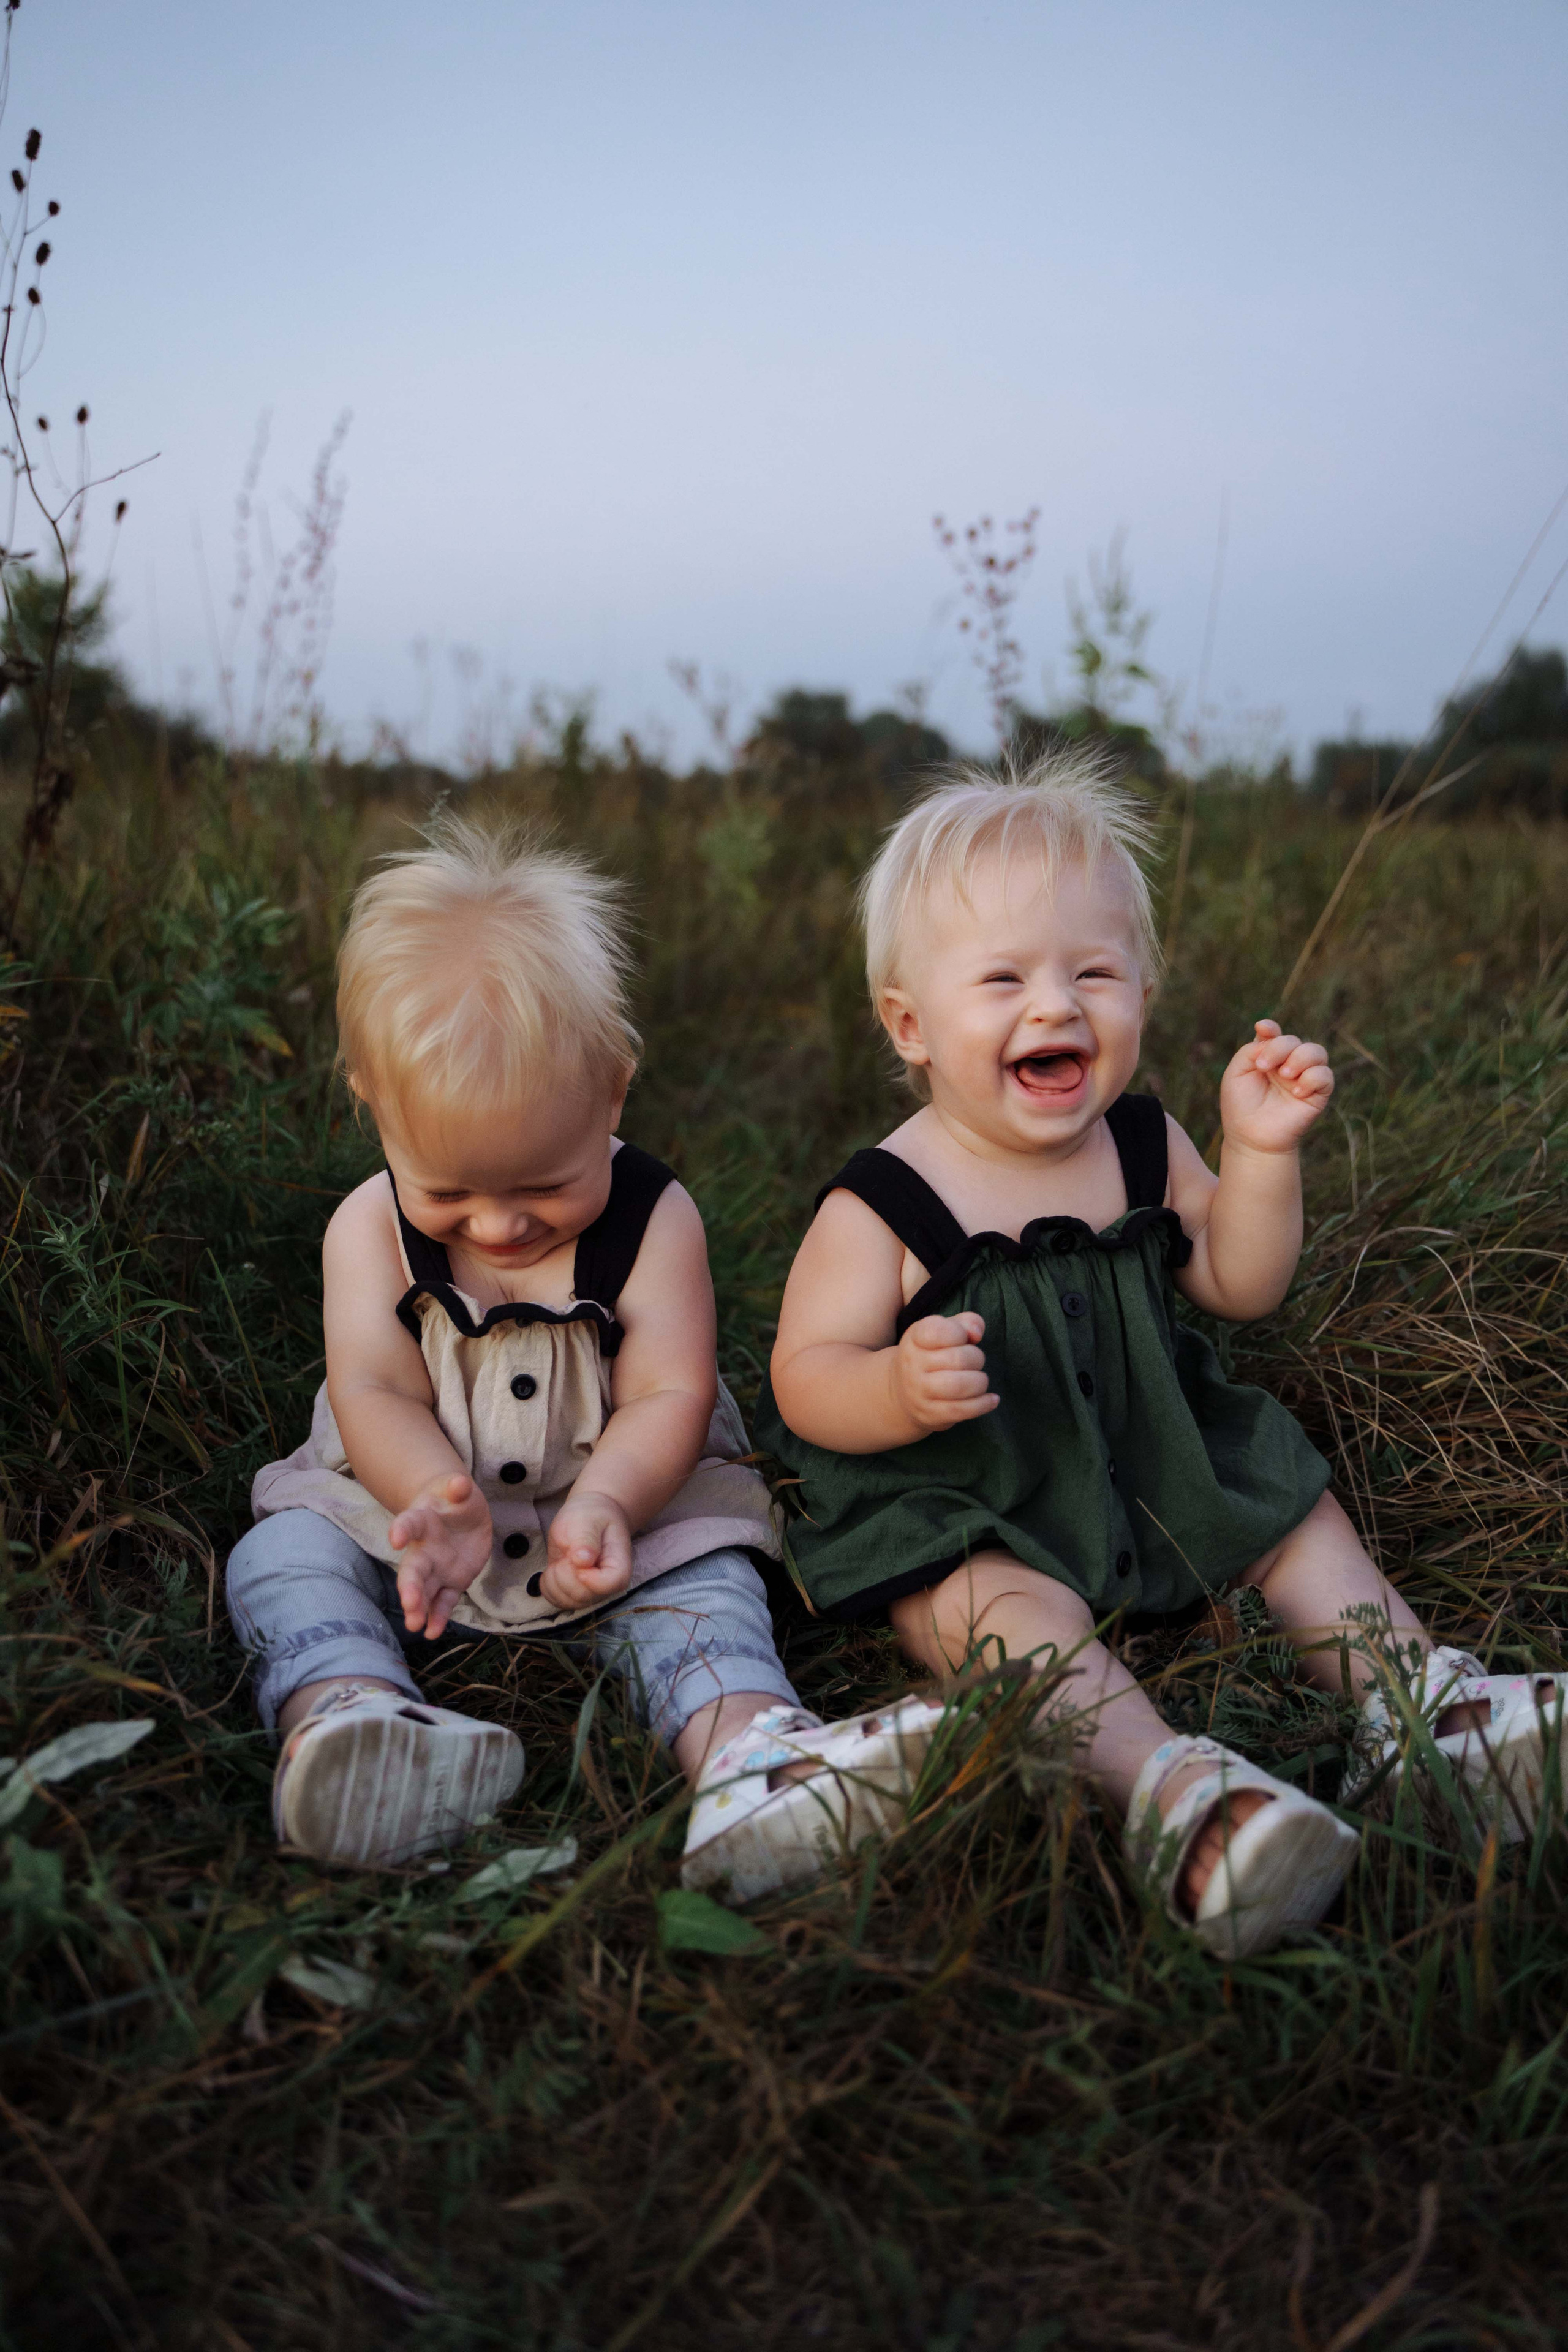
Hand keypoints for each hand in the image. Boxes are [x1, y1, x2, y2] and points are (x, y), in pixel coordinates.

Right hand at [388, 1471, 493, 1638]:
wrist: (460, 1513)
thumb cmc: (455, 1497)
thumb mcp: (459, 1489)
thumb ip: (458, 1488)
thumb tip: (460, 1482)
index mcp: (422, 1521)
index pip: (409, 1524)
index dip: (401, 1530)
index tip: (395, 1539)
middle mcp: (423, 1549)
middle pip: (413, 1569)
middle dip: (410, 1587)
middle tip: (408, 1604)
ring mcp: (436, 1568)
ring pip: (425, 1590)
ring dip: (420, 1608)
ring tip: (415, 1626)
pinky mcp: (452, 1581)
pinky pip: (444, 1601)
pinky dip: (439, 1616)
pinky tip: (433, 1632)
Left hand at [541, 1491, 633, 1610]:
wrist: (589, 1519)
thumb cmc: (592, 1516)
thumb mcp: (588, 1519)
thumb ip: (586, 1538)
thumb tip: (583, 1561)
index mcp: (619, 1566)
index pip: (609, 1584)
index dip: (588, 1577)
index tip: (575, 1558)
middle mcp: (607, 1586)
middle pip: (582, 1595)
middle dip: (565, 1572)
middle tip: (567, 1551)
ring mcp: (591, 1593)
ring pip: (567, 1601)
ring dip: (554, 1579)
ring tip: (562, 1557)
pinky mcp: (574, 1595)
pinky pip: (556, 1601)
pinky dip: (547, 1585)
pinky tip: (554, 1568)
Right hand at [893, 1311, 998, 1434]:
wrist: (902, 1393)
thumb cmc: (932, 1356)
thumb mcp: (943, 1332)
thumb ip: (965, 1323)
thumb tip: (977, 1332)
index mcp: (915, 1338)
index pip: (938, 1331)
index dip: (959, 1332)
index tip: (963, 1338)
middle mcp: (912, 1364)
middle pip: (958, 1359)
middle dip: (977, 1359)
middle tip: (974, 1362)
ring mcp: (919, 1391)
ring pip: (960, 1386)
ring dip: (980, 1382)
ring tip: (980, 1380)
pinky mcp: (929, 1414)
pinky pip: (962, 1410)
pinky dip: (983, 1404)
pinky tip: (991, 1399)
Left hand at [1220, 1020, 1334, 1154]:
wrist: (1251, 1138)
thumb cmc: (1241, 1106)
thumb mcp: (1236, 1074)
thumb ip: (1250, 1050)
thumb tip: (1271, 1038)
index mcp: (1268, 1057)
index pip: (1275, 1034)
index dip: (1271, 1028)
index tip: (1263, 1029)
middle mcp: (1287, 1064)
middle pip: (1294, 1040)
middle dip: (1280, 1048)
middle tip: (1263, 1067)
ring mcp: (1304, 1078)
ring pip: (1317, 1051)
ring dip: (1300, 1058)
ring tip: (1284, 1076)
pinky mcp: (1317, 1094)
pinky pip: (1325, 1076)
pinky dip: (1312, 1078)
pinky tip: (1296, 1092)